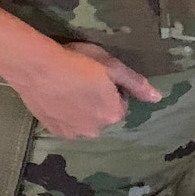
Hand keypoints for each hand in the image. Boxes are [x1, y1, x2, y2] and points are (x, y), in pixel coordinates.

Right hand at [12, 41, 161, 139]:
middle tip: (81, 81)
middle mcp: (95, 130)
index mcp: (113, 114)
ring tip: (67, 89)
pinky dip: (64, 115)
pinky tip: (56, 98)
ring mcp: (73, 133)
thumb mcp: (111, 66)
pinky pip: (66, 124)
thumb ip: (135, 84)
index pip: (120, 105)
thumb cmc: (77, 61)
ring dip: (80, 110)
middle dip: (96, 103)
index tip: (97, 77)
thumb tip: (158, 98)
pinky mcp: (54, 131)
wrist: (36, 68)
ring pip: (84, 122)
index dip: (111, 90)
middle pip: (102, 116)